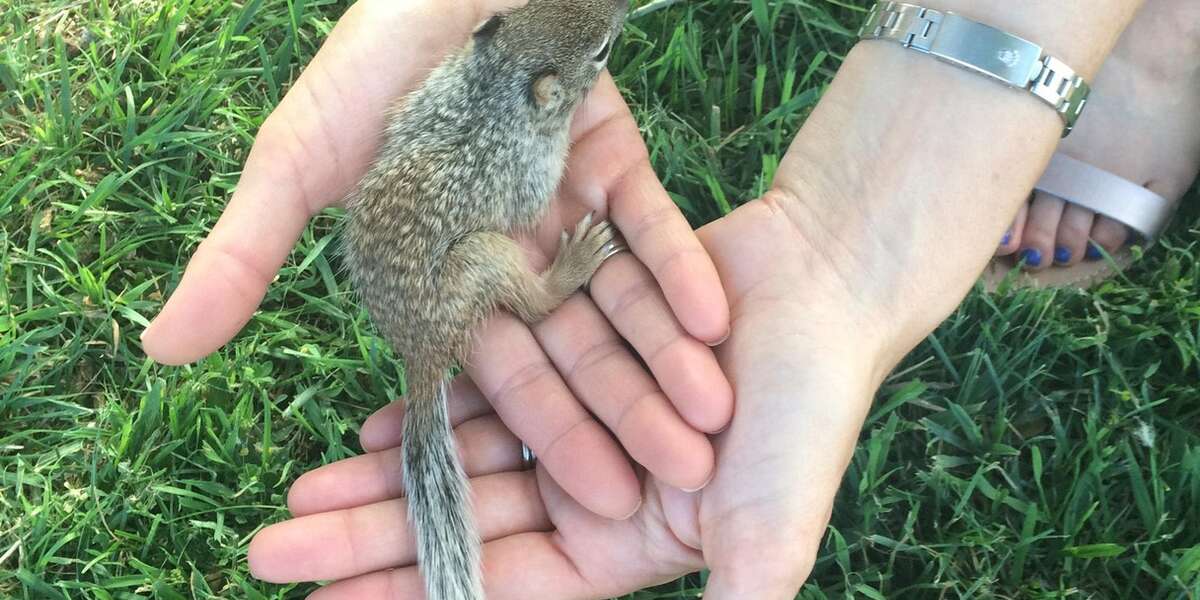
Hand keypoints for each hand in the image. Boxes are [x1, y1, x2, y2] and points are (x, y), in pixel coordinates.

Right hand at [141, 0, 733, 515]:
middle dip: (619, 413)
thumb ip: (246, 252)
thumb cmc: (366, 61)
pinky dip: (680, 268)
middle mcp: (502, 258)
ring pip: (618, 300)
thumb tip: (159, 351)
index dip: (533, 434)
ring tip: (711, 420)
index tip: (580, 502)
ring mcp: (562, 214)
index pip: (488, 373)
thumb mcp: (298, 156)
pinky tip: (715, 323)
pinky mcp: (614, 167)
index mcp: (437, 276)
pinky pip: (652, 227)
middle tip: (674, 481)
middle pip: (569, 350)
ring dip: (665, 356)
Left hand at [246, 193, 886, 597]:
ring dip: (383, 476)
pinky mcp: (567, 352)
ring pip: (461, 456)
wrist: (825, 282)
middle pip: (462, 521)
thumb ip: (735, 596)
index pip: (500, 583)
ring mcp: (575, 420)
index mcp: (627, 543)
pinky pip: (486, 387)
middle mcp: (592, 489)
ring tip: (297, 493)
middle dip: (367, 539)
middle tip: (270, 547)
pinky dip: (433, 405)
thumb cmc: (806, 407)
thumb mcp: (769, 521)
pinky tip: (374, 423)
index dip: (413, 597)